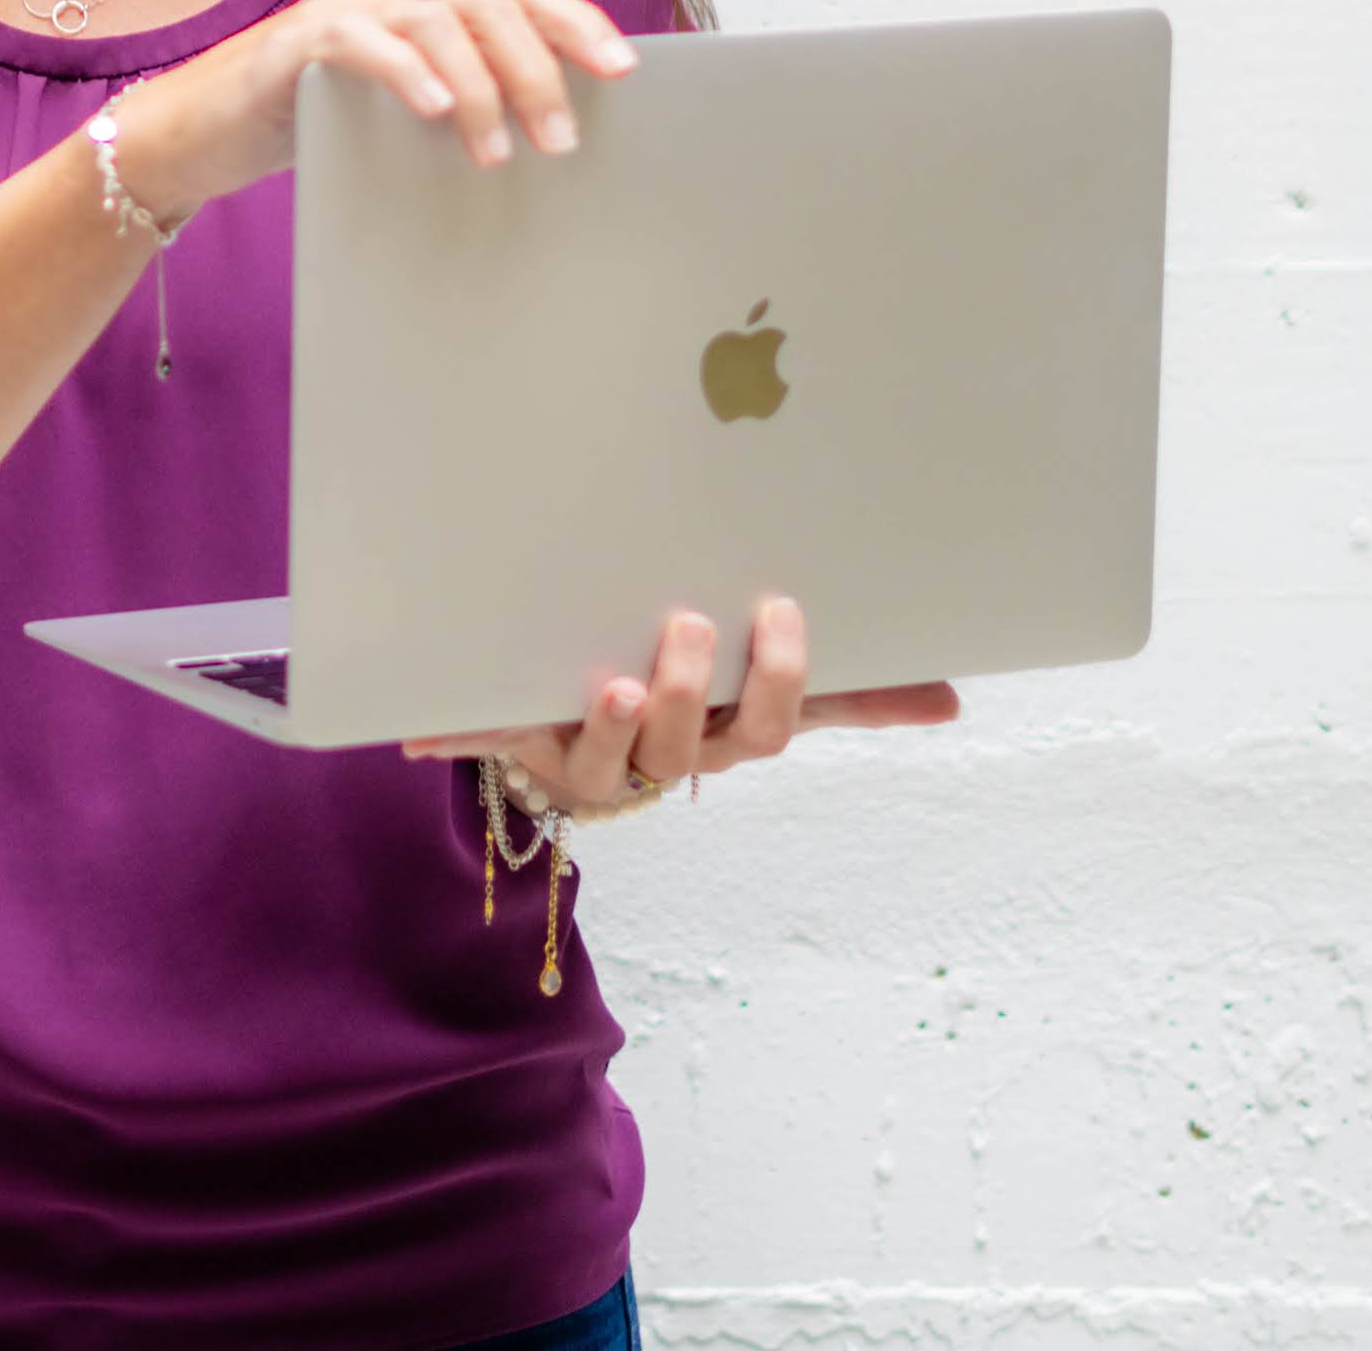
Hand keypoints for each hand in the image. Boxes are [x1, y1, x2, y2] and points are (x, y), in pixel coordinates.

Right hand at [107, 0, 638, 214]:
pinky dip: (403, 72)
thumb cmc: (319, 115)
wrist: (206, 130)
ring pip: (435, 20)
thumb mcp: (412, 94)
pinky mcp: (297, 43)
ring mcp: (346, 9)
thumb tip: (551, 25)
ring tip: (499, 150)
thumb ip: (474, 62)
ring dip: (479, 86)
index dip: (575, 21)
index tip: (622, 68)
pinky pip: (359, 43)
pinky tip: (432, 110)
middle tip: (563, 136)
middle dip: (537, 65)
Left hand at [398, 596, 961, 808]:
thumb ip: (852, 691)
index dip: (779, 679)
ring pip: (608, 760)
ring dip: (613, 723)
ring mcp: (590, 758)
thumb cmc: (691, 695)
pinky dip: (457, 733)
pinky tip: (421, 725)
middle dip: (693, 693)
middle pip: (688, 746)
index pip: (770, 727)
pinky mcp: (521, 745)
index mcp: (724, 736)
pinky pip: (491, 742)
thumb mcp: (765, 684)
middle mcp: (661, 757)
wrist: (583, 721)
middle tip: (690, 625)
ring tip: (614, 681)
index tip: (778, 610)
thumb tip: (950, 699)